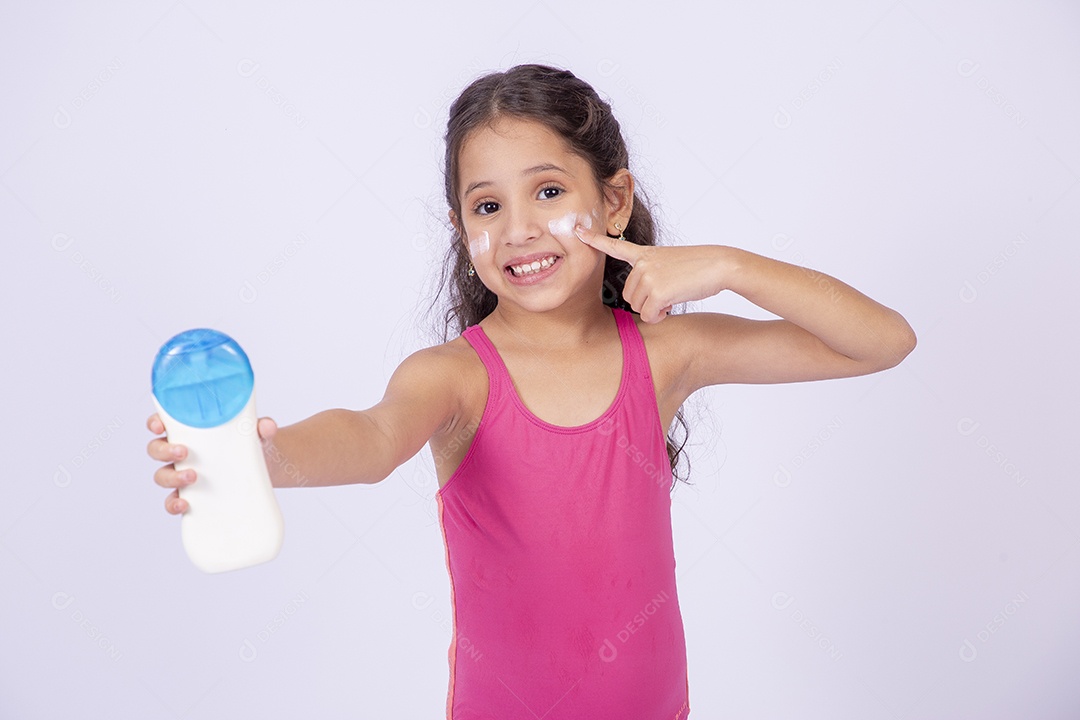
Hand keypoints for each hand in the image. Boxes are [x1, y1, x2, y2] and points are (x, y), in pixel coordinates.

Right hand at [147, 413, 277, 514]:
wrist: (266, 468)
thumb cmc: (252, 443)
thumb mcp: (258, 433)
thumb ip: (263, 427)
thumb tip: (266, 426)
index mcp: (189, 431)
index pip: (163, 424)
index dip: (155, 423)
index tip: (160, 426)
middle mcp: (181, 452)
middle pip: (157, 450)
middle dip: (164, 451)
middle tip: (184, 452)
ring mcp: (184, 474)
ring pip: (162, 476)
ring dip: (171, 477)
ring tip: (193, 477)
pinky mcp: (192, 495)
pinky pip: (173, 501)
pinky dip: (174, 504)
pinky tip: (184, 505)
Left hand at [574, 224, 731, 322]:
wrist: (719, 265)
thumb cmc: (699, 267)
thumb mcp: (670, 262)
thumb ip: (650, 274)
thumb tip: (643, 301)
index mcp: (645, 254)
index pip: (614, 246)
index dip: (593, 239)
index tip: (576, 229)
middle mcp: (642, 263)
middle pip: (629, 295)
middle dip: (647, 301)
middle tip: (668, 291)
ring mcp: (648, 276)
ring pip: (638, 306)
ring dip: (655, 308)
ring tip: (674, 293)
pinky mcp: (656, 291)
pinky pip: (649, 315)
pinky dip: (661, 315)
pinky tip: (674, 302)